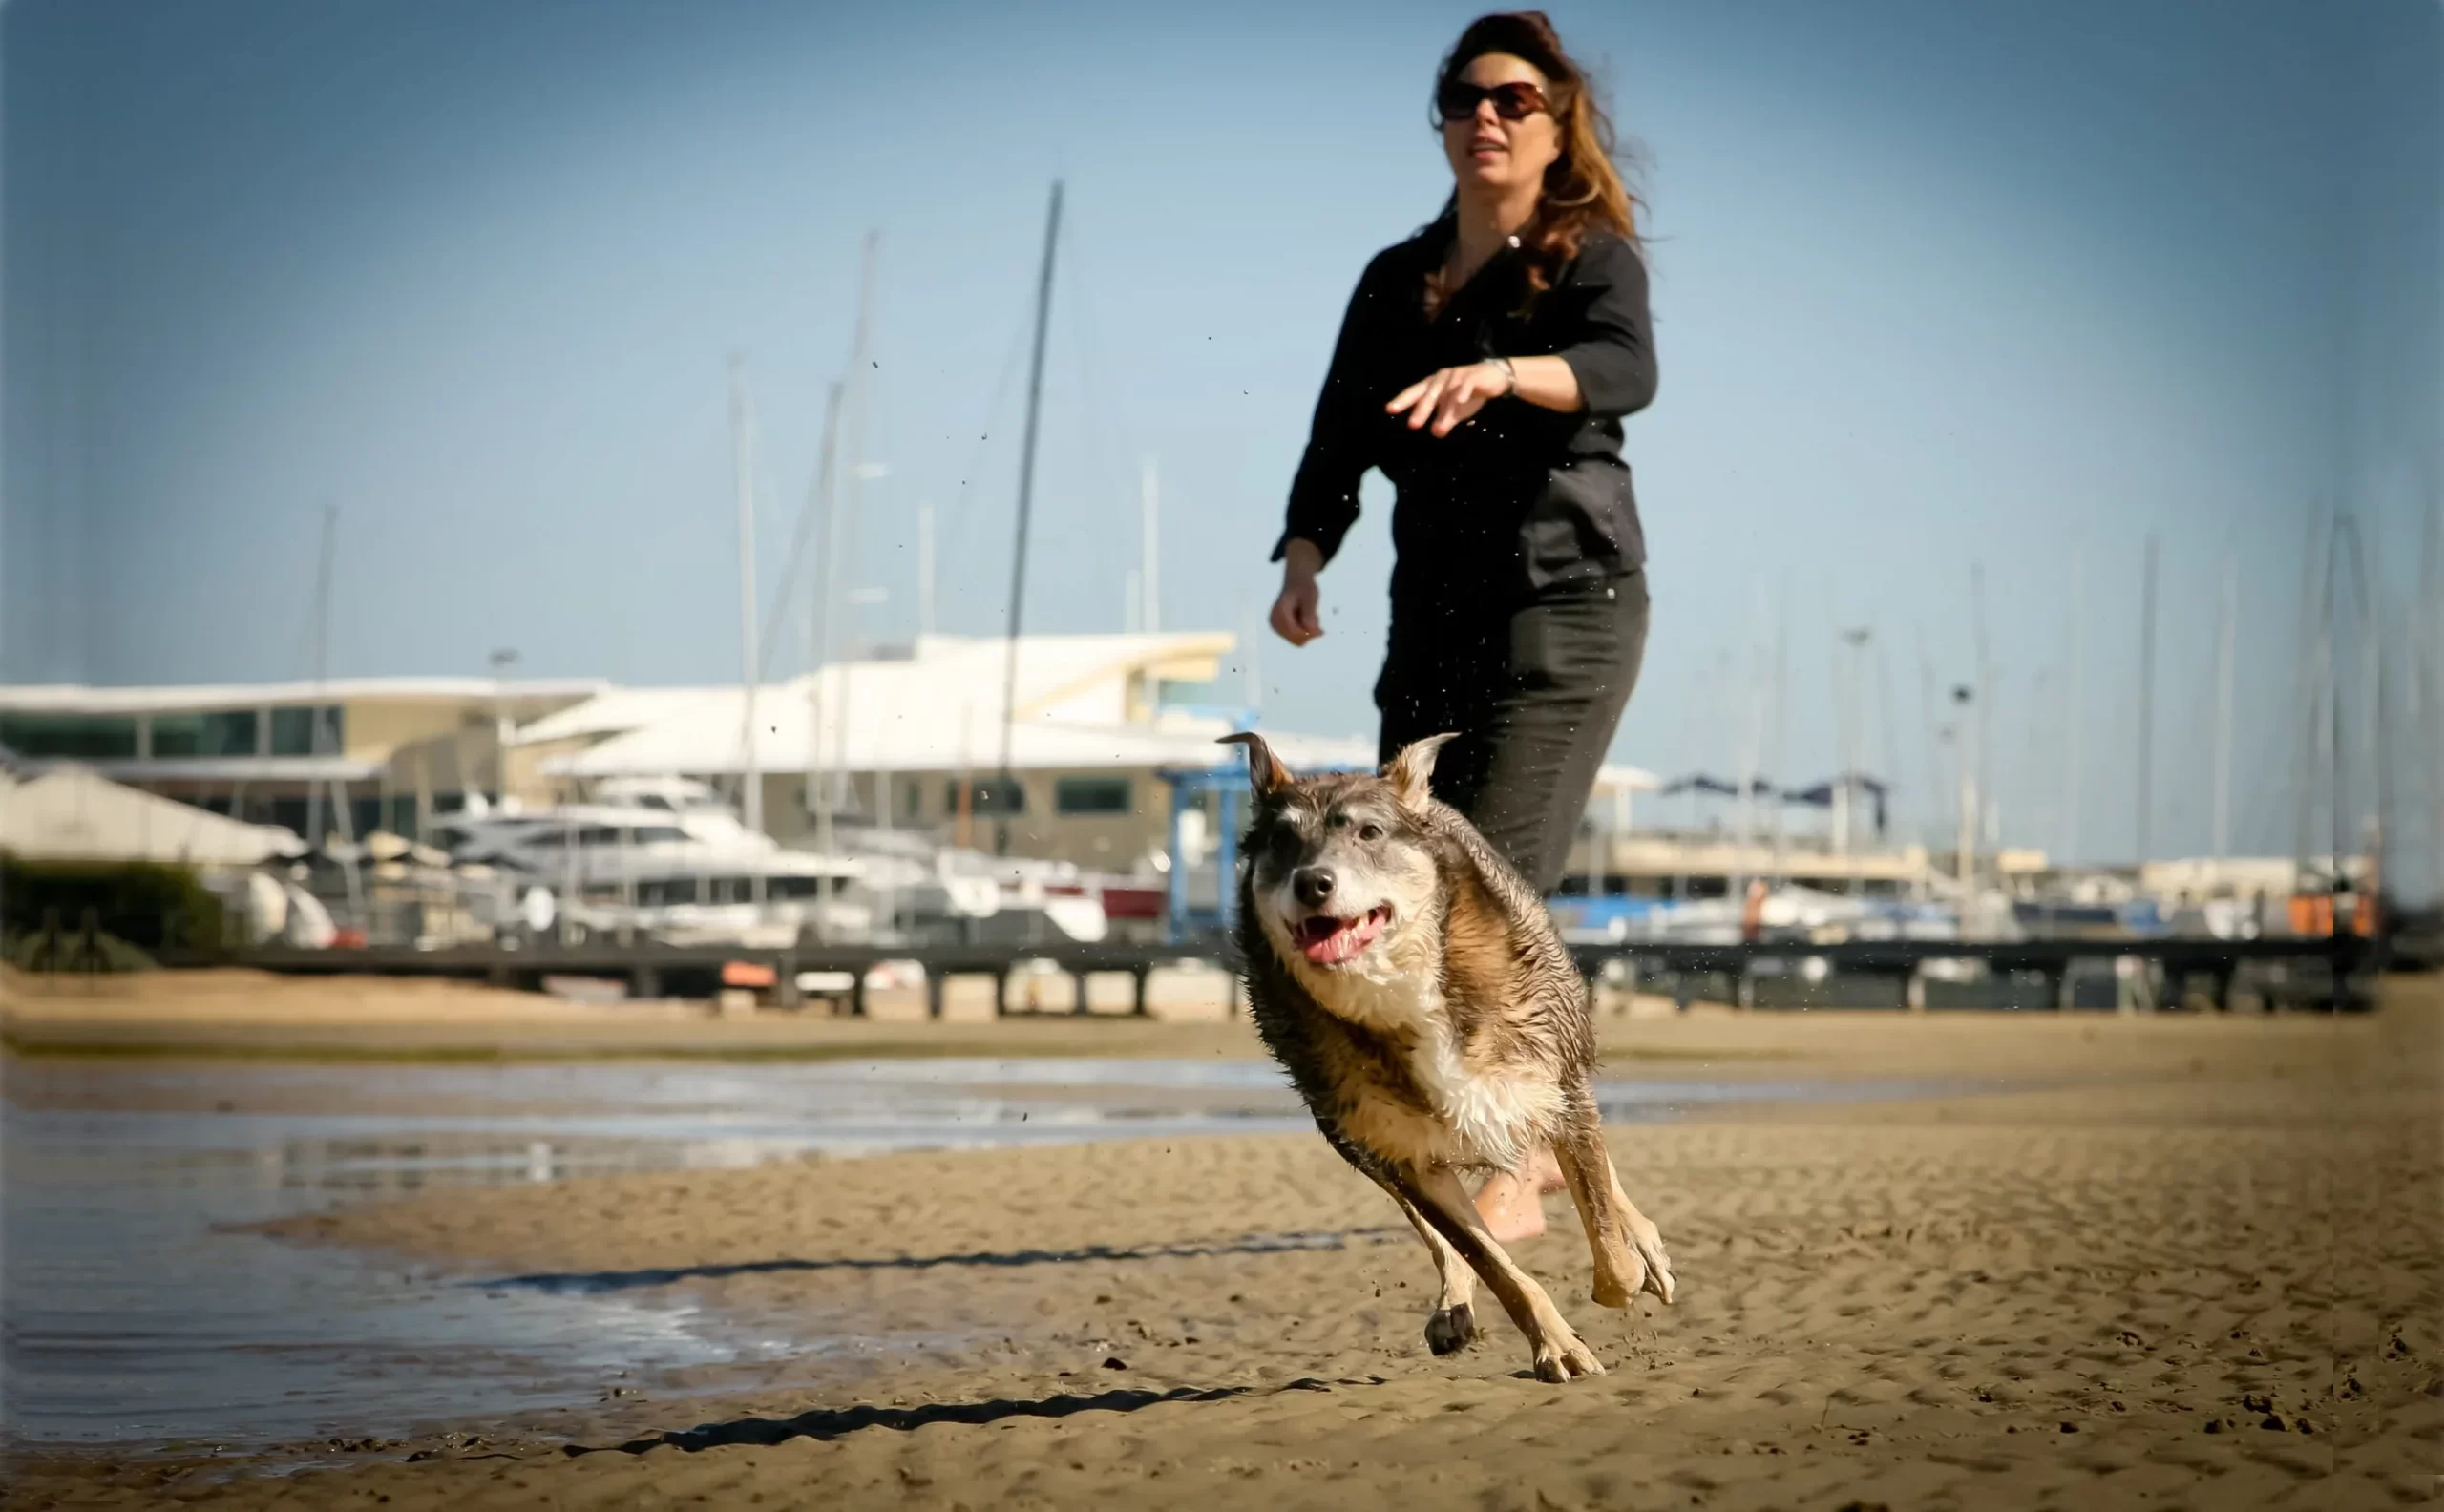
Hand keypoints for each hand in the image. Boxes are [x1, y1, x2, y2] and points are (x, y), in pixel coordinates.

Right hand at [1269, 539, 1324, 645]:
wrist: (1296, 581)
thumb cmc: (1304, 586)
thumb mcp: (1310, 597)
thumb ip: (1309, 614)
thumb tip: (1311, 631)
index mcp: (1280, 612)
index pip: (1296, 633)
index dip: (1310, 634)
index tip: (1322, 630)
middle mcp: (1274, 622)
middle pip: (1296, 640)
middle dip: (1309, 633)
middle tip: (1316, 619)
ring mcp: (1276, 626)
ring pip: (1297, 641)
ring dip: (1307, 632)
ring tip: (1310, 617)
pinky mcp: (1279, 628)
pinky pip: (1296, 638)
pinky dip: (1304, 631)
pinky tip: (1305, 619)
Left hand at [1386, 360, 1512, 436]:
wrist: (1493, 378)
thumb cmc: (1468, 393)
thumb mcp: (1455, 411)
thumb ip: (1445, 421)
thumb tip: (1436, 433)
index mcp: (1433, 385)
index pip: (1415, 392)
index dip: (1403, 400)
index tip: (1389, 409)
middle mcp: (1442, 378)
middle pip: (1429, 393)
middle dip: (1421, 409)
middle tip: (1413, 425)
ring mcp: (1457, 375)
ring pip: (1447, 391)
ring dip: (1443, 409)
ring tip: (1438, 428)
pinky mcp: (1473, 375)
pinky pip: (1466, 383)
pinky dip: (1463, 391)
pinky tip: (1460, 400)